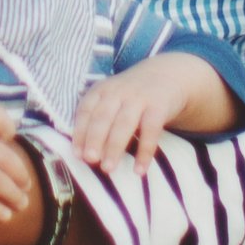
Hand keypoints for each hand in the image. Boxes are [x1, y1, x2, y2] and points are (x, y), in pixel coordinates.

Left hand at [72, 52, 231, 173]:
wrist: (167, 75)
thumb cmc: (131, 95)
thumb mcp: (112, 97)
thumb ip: (98, 119)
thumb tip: (83, 154)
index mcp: (102, 90)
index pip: (86, 110)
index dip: (80, 131)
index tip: (77, 154)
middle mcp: (118, 92)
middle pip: (103, 117)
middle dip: (95, 139)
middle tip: (90, 160)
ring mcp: (139, 98)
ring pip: (124, 124)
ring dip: (114, 147)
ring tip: (108, 168)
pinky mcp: (159, 106)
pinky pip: (151, 131)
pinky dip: (145, 151)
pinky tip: (139, 170)